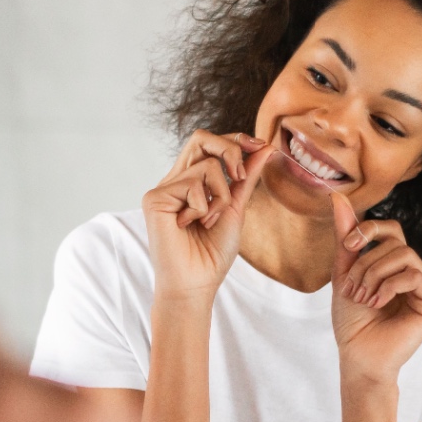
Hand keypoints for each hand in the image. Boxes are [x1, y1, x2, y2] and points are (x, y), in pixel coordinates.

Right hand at [143, 130, 274, 301]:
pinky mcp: (155, 198)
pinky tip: (192, 225)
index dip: (235, 139)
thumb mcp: (236, 208)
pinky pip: (193, 183)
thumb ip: (247, 177)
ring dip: (221, 195)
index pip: (209, 144)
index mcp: (192, 182)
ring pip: (206, 165)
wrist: (196, 283)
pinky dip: (204, 206)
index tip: (260, 146)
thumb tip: (266, 147)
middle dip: (230, 149)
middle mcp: (176, 181)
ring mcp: (163, 189)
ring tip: (209, 220)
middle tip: (240, 176)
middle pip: (201, 138)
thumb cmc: (212, 253)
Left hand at [331, 192, 421, 384]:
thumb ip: (345, 237)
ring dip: (375, 274)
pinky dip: (390, 286)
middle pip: (397, 242)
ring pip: (406, 256)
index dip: (370, 230)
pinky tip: (378, 304)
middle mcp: (415, 273)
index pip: (392, 229)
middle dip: (367, 261)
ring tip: (363, 298)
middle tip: (352, 287)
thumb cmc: (352, 321)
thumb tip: (337, 196)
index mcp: (396, 265)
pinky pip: (415, 276)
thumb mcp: (344, 272)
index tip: (347, 246)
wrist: (357, 356)